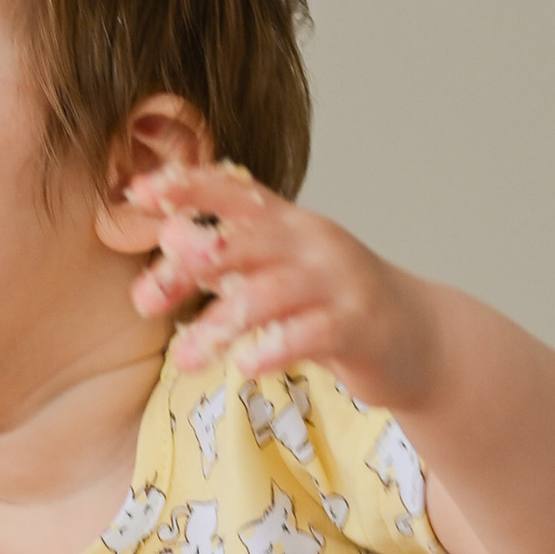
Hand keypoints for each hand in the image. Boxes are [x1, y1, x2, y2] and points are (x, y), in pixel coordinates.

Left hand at [124, 159, 439, 409]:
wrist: (418, 338)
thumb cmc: (334, 306)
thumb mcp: (279, 275)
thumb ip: (230, 263)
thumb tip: (168, 246)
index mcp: (287, 222)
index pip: (232, 191)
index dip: (186, 187)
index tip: (137, 193)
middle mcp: (312, 241)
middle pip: (244, 238)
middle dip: (192, 262)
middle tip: (146, 297)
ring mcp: (338, 281)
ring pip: (269, 293)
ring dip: (220, 325)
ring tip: (184, 358)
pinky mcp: (358, 325)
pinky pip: (309, 333)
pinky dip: (274, 348)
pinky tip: (245, 366)